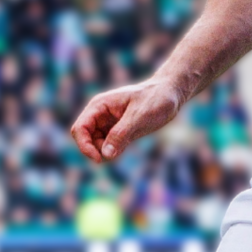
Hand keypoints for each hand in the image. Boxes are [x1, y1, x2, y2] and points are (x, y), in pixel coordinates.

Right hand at [70, 79, 185, 163]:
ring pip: (96, 143)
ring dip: (105, 151)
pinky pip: (108, 145)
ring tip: (126, 144)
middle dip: (95, 150)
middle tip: (115, 154)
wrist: (171, 93)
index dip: (84, 146)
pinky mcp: (118, 130)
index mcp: (99, 105)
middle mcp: (100, 114)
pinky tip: (127, 145)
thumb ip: (121, 135)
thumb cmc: (156, 99)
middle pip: (85, 138)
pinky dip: (114, 150)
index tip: (99, 159)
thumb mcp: (139, 116)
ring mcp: (108, 122)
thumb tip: (105, 155)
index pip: (79, 128)